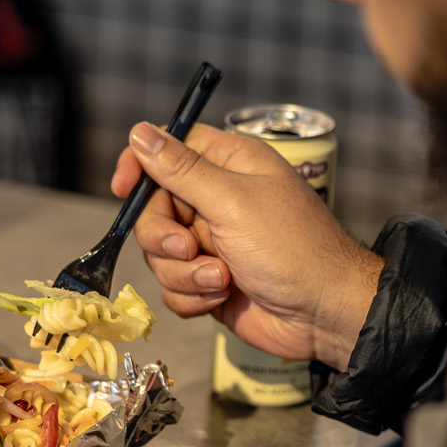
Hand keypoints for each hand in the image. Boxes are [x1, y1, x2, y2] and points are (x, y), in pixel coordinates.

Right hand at [111, 121, 382, 370]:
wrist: (323, 314)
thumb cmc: (292, 248)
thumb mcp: (233, 201)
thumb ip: (182, 170)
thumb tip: (141, 132)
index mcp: (229, 164)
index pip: (169, 148)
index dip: (141, 165)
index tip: (123, 188)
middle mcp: (218, 199)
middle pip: (153, 208)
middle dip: (164, 235)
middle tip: (189, 247)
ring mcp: (212, 242)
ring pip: (159, 252)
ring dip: (184, 272)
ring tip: (221, 278)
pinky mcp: (208, 281)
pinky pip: (172, 286)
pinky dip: (192, 295)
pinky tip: (222, 297)